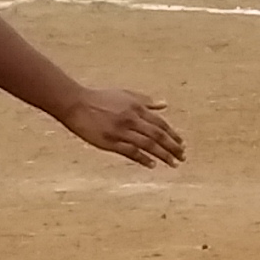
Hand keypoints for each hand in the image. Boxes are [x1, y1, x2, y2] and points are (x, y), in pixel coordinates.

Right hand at [54, 84, 181, 166]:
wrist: (76, 104)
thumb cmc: (101, 98)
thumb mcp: (126, 95)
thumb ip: (146, 101)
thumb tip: (165, 104)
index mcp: (137, 108)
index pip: (160, 124)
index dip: (173, 135)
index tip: (182, 144)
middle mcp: (132, 119)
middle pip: (157, 136)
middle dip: (172, 147)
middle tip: (182, 157)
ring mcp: (121, 131)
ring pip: (147, 145)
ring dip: (162, 155)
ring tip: (173, 163)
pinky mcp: (110, 142)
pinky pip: (130, 152)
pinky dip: (143, 158)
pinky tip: (152, 164)